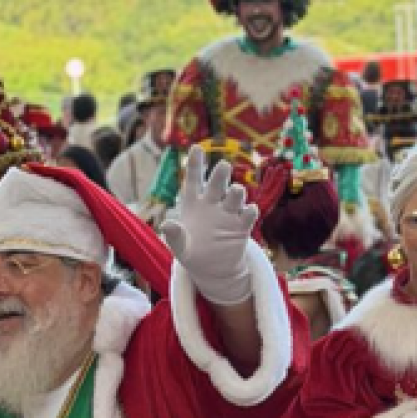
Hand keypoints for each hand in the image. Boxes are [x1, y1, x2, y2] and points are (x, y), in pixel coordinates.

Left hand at [160, 146, 258, 304]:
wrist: (212, 270)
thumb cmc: (192, 253)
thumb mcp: (180, 247)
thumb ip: (174, 236)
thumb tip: (166, 224)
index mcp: (194, 203)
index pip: (194, 179)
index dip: (195, 163)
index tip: (196, 147)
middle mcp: (213, 203)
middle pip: (217, 184)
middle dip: (221, 174)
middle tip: (224, 165)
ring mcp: (229, 213)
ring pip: (236, 196)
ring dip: (237, 192)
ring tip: (236, 191)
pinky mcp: (242, 227)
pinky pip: (248, 215)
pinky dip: (250, 211)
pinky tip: (249, 211)